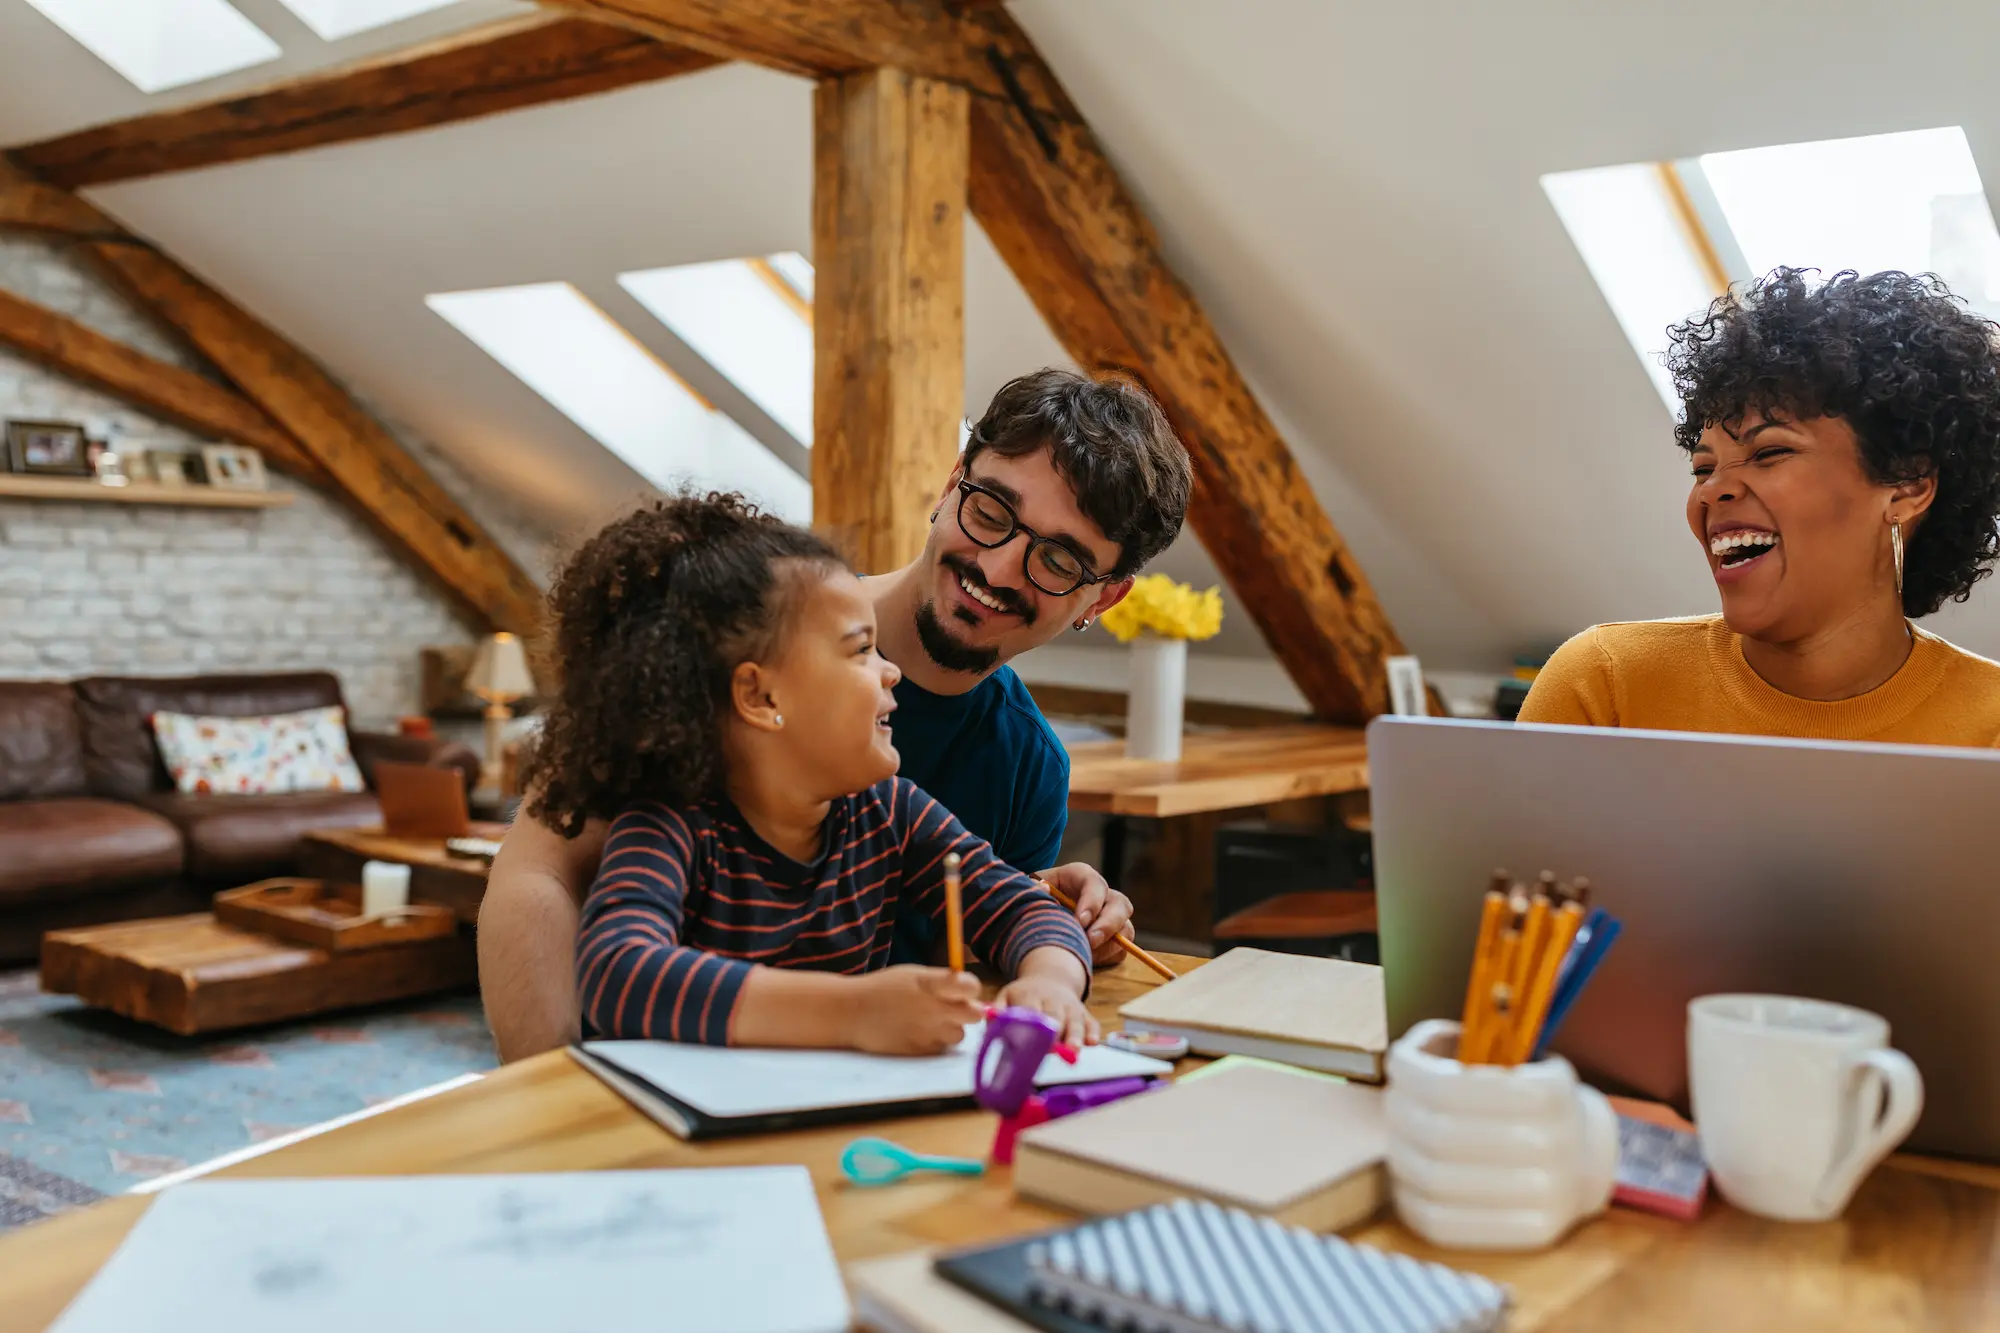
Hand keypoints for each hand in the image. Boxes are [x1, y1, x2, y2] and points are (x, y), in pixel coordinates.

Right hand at [840, 966, 983, 1055]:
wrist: (851, 1012)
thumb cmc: (883, 989)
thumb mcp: (913, 975)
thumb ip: (941, 982)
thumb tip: (969, 991)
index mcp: (930, 983)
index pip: (970, 987)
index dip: (971, 990)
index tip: (964, 990)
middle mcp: (932, 1008)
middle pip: (975, 1014)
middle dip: (968, 1012)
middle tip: (954, 1010)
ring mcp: (927, 1032)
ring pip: (960, 1035)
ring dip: (951, 1029)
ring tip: (931, 1023)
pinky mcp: (920, 1051)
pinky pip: (941, 1048)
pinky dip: (935, 1042)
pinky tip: (918, 1033)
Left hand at [997, 968, 1099, 1047]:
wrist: (1050, 978)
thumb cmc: (1024, 994)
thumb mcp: (1006, 995)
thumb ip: (997, 1010)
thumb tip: (988, 1021)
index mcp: (1029, 995)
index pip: (1029, 1010)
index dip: (1030, 1025)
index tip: (1028, 1041)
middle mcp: (1052, 999)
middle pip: (1054, 1016)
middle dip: (1054, 1032)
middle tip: (1052, 1049)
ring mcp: (1070, 1006)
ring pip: (1075, 1021)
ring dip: (1074, 1035)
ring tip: (1073, 1050)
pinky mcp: (1084, 1012)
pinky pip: (1091, 1021)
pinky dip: (1093, 1032)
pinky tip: (1093, 1043)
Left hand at [1041, 862, 1135, 966]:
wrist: (1033, 918)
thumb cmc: (1032, 899)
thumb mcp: (1028, 889)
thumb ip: (1033, 888)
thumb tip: (1043, 889)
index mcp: (1080, 876)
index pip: (1095, 884)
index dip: (1092, 902)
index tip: (1080, 921)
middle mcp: (1101, 896)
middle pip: (1120, 905)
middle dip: (1108, 925)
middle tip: (1090, 941)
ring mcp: (1109, 918)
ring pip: (1125, 929)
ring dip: (1109, 944)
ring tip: (1087, 955)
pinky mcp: (1111, 940)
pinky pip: (1120, 950)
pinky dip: (1107, 957)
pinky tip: (1087, 961)